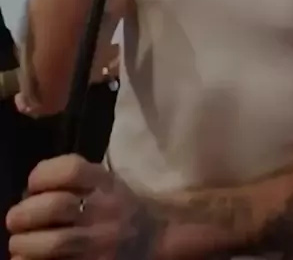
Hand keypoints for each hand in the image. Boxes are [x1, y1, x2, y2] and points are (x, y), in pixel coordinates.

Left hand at [7, 155, 129, 259]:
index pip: (71, 171)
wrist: (154, 239)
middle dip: (25, 214)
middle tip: (14, 220)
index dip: (42, 175)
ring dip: (26, 245)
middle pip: (57, 207)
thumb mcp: (106, 180)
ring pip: (55, 244)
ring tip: (18, 245)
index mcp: (107, 183)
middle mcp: (107, 211)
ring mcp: (102, 243)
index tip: (32, 185)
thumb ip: (75, 179)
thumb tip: (29, 193)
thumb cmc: (121, 206)